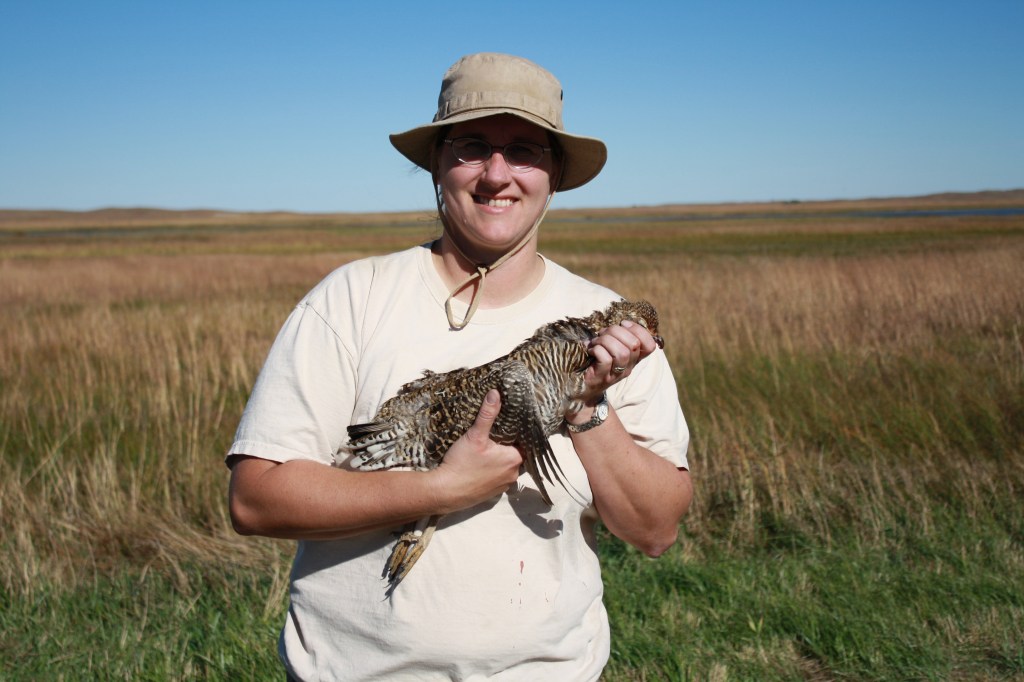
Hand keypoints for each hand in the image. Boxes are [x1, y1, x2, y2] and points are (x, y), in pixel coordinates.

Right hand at [429, 389, 523, 512]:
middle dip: (508, 444)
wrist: (445, 492)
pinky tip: (481, 463)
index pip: (525, 442)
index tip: (509, 424)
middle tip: (496, 433)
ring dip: (500, 458)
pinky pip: (498, 477)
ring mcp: (504, 485)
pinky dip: (493, 470)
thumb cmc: (462, 463)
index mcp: (514, 459)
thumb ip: (487, 414)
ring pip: (507, 466)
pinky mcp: (493, 493)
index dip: (517, 432)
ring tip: (488, 447)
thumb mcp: (475, 435)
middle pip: (516, 453)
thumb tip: (496, 393)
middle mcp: (514, 474)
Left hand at [579, 320, 659, 403]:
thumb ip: (618, 338)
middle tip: (603, 333)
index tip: (623, 324)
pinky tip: (591, 350)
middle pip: (634, 345)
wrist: (583, 389)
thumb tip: (622, 323)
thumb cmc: (597, 363)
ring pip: (621, 352)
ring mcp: (616, 374)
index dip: (639, 330)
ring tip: (596, 342)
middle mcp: (628, 367)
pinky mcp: (602, 378)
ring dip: (606, 340)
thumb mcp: (612, 349)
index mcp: (634, 359)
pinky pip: (606, 359)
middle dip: (617, 331)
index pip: (650, 345)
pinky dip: (597, 350)